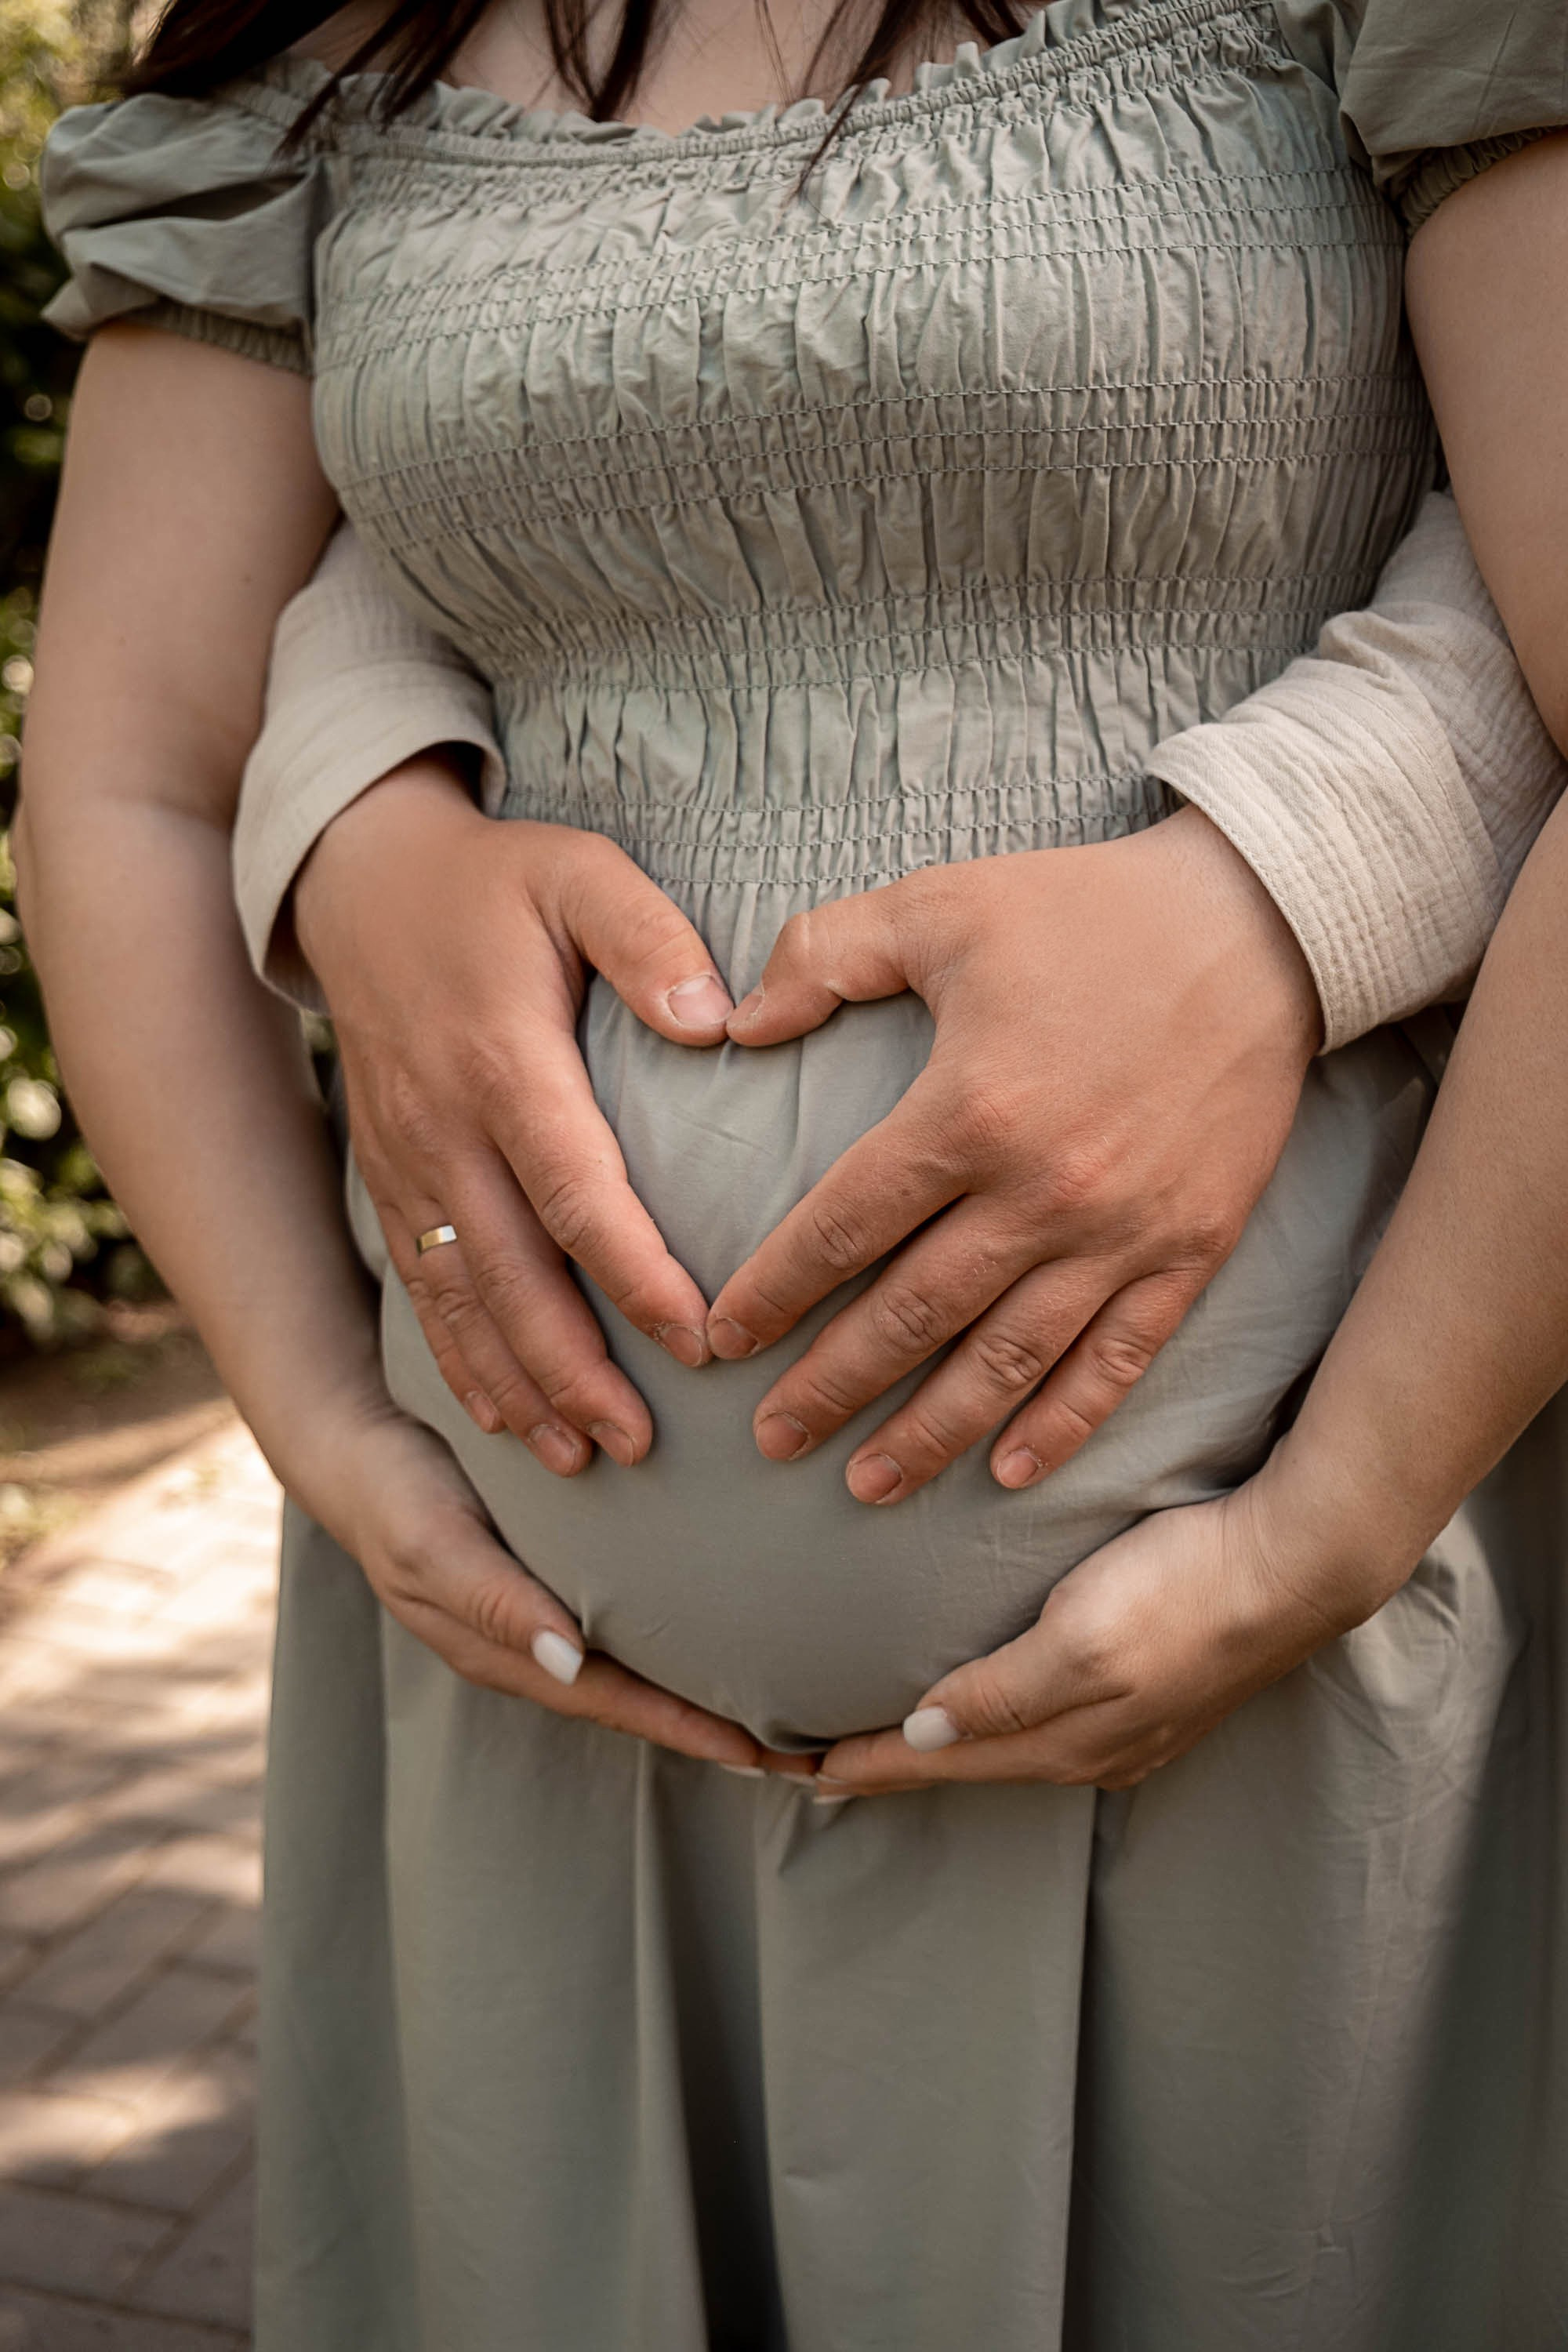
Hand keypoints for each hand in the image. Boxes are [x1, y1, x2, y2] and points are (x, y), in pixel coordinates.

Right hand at [294, 762, 732, 1475]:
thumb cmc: (495, 881)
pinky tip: (504, 1421)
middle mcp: (444, 1127)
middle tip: (641, 1446)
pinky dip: (461, 1362)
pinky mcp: (388, 1179)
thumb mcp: (580, 874)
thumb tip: (720, 1019)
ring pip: (461, 1300)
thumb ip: (650, 939)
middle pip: (513, 1273)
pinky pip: (421, 1289)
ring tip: (584, 1460)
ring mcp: (405, 1162)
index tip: (699, 1339)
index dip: (633, 1273)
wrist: (360, 881)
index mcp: (503, 1061)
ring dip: (520, 1386)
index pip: (574, 1190)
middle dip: (576, 1369)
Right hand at [295, 1396, 809, 1773]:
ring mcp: (550, 1619)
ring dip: (708, 1694)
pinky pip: (631, 1626)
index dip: (689, 1731)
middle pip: (641, 1702)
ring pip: (641, 1671)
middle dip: (718, 1731)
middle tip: (806, 1754)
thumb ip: (496, 1601)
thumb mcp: (435, 1545)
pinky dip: (681, 1644)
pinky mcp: (560, 1578)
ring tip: (788, 1711)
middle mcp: (540, 1648)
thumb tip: (571, 1664)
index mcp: (513, 1652)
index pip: (618, 1703)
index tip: (764, 1755)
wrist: (359, 1450)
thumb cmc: (396, 1497)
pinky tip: (731, 1631)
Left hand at [707, 809, 1321, 1500]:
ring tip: (865, 1484)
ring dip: (930, 1431)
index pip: (844, 1229)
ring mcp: (1122, 1232)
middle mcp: (1041, 1191)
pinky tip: (1008, 1471)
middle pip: (912, 1316)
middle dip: (830, 1387)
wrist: (1263, 924)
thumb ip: (823, 956)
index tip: (722, 1339)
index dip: (775, 1291)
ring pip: (1006, 1360)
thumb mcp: (940, 902)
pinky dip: (1062, 1423)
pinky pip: (1117, 1359)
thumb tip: (735, 1023)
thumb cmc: (1089, 909)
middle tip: (771, 1439)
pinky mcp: (1191, 1249)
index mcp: (968, 1112)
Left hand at [812, 1457, 1415, 1793]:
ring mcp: (1127, 1725)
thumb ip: (1000, 1695)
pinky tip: (983, 1698)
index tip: (792, 1773)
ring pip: (1006, 1747)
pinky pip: (1046, 1720)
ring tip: (888, 1735)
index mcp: (1063, 1742)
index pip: (934, 1763)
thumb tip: (922, 1736)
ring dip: (940, 1745)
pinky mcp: (1151, 1691)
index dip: (863, 1766)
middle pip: (964, 1765)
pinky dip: (993, 1719)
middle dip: (892, 1765)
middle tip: (817, 1763)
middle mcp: (1090, 1749)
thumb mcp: (1081, 1641)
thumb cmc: (1184, 1588)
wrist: (1299, 1562)